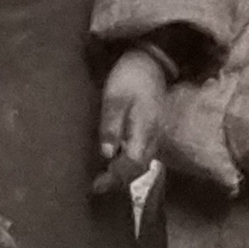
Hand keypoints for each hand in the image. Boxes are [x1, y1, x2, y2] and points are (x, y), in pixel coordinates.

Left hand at [95, 47, 170, 194]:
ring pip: (140, 163)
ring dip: (123, 173)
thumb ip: (111, 125)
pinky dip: (127, 162)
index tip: (95, 186)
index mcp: (144, 131)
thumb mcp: (115, 98)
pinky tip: (114, 161)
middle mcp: (152, 137)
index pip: (132, 165)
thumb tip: (106, 154)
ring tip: (102, 179)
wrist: (150, 60)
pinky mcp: (149, 130)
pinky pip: (140, 153)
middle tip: (95, 186)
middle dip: (118, 181)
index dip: (114, 178)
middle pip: (138, 169)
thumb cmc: (130, 76)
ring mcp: (153, 134)